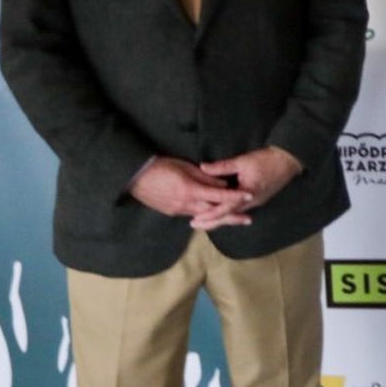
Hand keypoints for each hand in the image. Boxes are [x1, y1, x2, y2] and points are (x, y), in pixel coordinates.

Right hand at [130, 156, 253, 229]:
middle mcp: (186, 204)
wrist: (135, 177)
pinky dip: (204, 216)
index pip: (218, 195)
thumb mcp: (186, 167)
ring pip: (203, 216)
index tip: (249, 196)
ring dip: (218, 218)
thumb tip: (223, 184)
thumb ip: (205, 177)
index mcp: (191, 190)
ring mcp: (178, 211)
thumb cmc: (161, 166)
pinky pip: (191, 215)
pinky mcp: (171, 212)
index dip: (235, 196)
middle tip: (248, 219)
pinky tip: (212, 217)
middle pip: (213, 213)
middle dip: (231, 217)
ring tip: (234, 220)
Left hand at [199, 146, 303, 222]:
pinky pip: (241, 209)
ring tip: (205, 221)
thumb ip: (222, 166)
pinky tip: (222, 211)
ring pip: (235, 214)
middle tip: (195, 225)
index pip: (225, 209)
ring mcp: (256, 201)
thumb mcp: (242, 161)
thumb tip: (202, 167)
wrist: (289, 159)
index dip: (209, 215)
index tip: (195, 220)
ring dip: (220, 218)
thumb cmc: (266, 160)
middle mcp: (251, 202)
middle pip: (229, 216)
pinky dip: (229, 212)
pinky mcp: (259, 198)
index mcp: (246, 194)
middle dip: (212, 222)